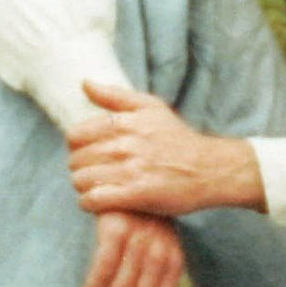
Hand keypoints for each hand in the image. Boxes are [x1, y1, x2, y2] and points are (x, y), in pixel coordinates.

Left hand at [66, 81, 262, 216]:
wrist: (210, 169)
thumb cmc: (178, 138)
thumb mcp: (151, 107)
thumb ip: (115, 95)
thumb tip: (84, 83)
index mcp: (125, 122)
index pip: (75, 136)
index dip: (76, 147)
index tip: (87, 153)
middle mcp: (125, 144)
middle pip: (76, 160)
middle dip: (79, 168)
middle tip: (92, 173)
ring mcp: (130, 170)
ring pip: (81, 180)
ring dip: (82, 186)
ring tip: (94, 187)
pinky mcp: (136, 194)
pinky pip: (94, 199)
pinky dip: (89, 202)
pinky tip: (97, 201)